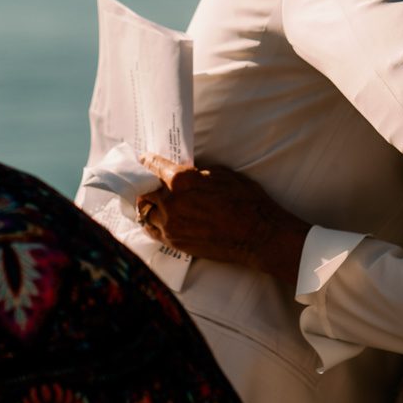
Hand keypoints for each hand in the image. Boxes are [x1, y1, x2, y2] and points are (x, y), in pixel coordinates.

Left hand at [135, 154, 309, 283]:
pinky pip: (152, 230)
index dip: (147, 162)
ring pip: (146, 212)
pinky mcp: (175, 242)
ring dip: (149, 204)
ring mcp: (171, 225)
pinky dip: (152, 222)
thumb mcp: (221, 174)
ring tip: (154, 200)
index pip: (153, 167)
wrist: (258, 236)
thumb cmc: (246, 201)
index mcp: (181, 181)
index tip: (145, 160)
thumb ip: (196, 174)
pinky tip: (157, 217)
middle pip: (145, 191)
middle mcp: (171, 203)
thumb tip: (185, 174)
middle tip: (149, 181)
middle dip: (146, 184)